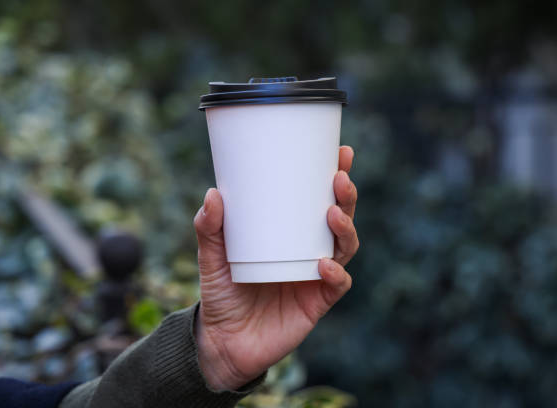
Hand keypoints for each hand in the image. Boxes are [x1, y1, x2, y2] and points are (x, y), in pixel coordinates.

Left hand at [193, 145, 358, 390]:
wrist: (224, 342)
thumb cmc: (222, 294)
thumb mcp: (212, 258)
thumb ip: (209, 229)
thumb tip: (213, 194)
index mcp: (291, 234)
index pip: (318, 200)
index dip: (334, 176)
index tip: (339, 152)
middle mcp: (309, 250)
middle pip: (340, 218)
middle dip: (346, 196)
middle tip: (338, 177)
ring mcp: (317, 277)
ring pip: (345, 247)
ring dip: (345, 228)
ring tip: (332, 212)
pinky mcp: (317, 302)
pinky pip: (336, 285)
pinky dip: (335, 274)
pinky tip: (323, 264)